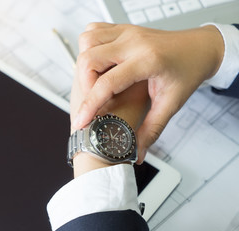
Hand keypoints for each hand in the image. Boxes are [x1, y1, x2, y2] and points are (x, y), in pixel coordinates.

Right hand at [72, 23, 223, 162]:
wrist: (199, 48)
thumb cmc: (188, 72)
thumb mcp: (171, 104)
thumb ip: (151, 129)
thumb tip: (136, 153)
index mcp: (147, 60)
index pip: (106, 83)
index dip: (89, 106)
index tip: (80, 123)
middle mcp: (133, 42)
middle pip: (89, 58)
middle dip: (83, 85)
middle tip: (92, 101)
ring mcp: (127, 32)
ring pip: (87, 41)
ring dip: (84, 63)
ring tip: (94, 83)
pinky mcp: (123, 29)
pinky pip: (93, 31)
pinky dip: (88, 47)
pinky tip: (97, 64)